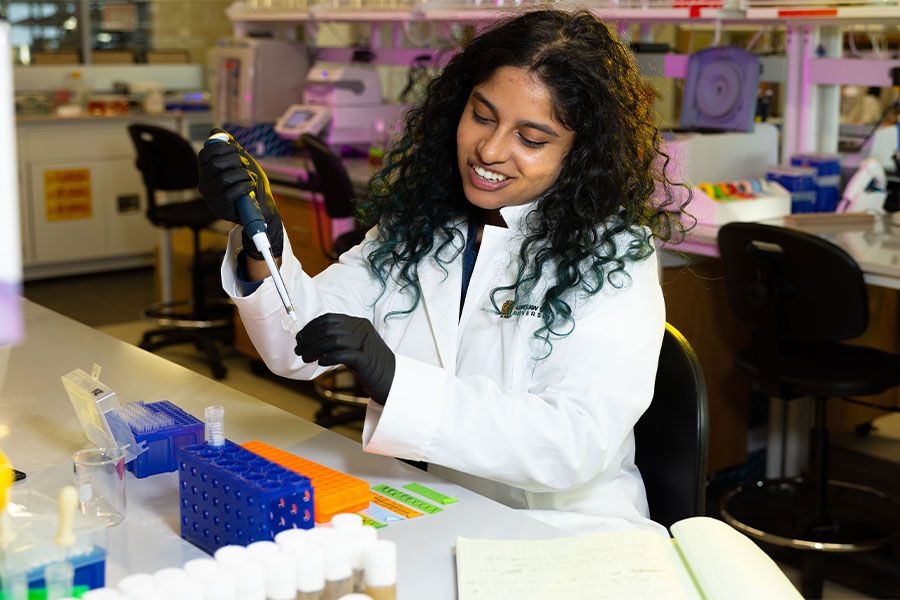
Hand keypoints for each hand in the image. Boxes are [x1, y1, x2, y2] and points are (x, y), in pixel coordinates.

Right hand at [198, 129, 283, 259]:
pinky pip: (232, 192)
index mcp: (207, 172)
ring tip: (250, 177)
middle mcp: (205, 184)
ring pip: (224, 178)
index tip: (237, 151)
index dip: (222, 148)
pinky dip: (246, 186)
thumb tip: (215, 130)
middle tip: (246, 165)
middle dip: (236, 160)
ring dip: (243, 174)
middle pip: (215, 164)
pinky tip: (251, 187)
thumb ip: (230, 147)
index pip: (205, 153)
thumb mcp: (241, 163)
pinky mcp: (221, 209)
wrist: (262, 209)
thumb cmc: (250, 185)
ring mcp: (211, 198)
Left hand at [295, 314, 395, 405]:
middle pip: (328, 330)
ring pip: (333, 340)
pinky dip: (329, 358)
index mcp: (358, 323)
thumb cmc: (369, 363)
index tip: (300, 337)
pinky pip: (343, 355)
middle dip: (309, 340)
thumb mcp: (354, 345)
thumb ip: (338, 339)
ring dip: (314, 349)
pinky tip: (321, 362)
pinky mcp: (366, 359)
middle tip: (299, 350)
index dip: (311, 327)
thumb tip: (311, 339)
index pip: (329, 319)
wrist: (391, 378)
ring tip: (306, 358)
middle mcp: (362, 329)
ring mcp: (365, 343)